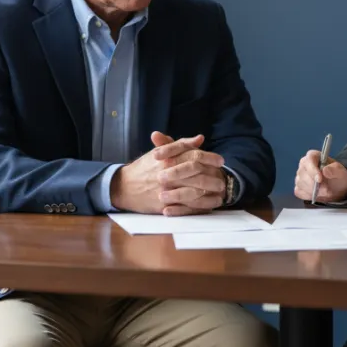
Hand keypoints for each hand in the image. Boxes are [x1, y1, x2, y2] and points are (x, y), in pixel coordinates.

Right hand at [111, 132, 225, 215]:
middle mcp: (167, 174)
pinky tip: (210, 204)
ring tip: (219, 192)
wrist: (124, 187)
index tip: (220, 161)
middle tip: (222, 178)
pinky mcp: (164, 206)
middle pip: (196, 173)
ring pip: (193, 191)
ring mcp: (166, 191)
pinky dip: (200, 206)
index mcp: (167, 159)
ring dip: (209, 192)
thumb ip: (180, 145)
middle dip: (212, 176)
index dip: (209, 157)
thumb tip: (200, 139)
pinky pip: (186, 208)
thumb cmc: (144, 168)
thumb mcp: (160, 153)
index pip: (193, 156)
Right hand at [293, 150, 346, 203]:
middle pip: (303, 174)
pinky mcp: (298, 187)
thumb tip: (325, 170)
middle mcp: (304, 165)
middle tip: (326, 189)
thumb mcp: (341, 172)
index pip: (309, 160)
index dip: (313, 170)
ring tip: (325, 192)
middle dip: (314, 184)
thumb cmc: (337, 176)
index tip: (319, 179)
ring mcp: (300, 176)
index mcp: (313, 156)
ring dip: (313, 191)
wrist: (336, 187)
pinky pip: (299, 192)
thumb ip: (335, 170)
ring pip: (300, 184)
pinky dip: (308, 195)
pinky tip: (317, 194)